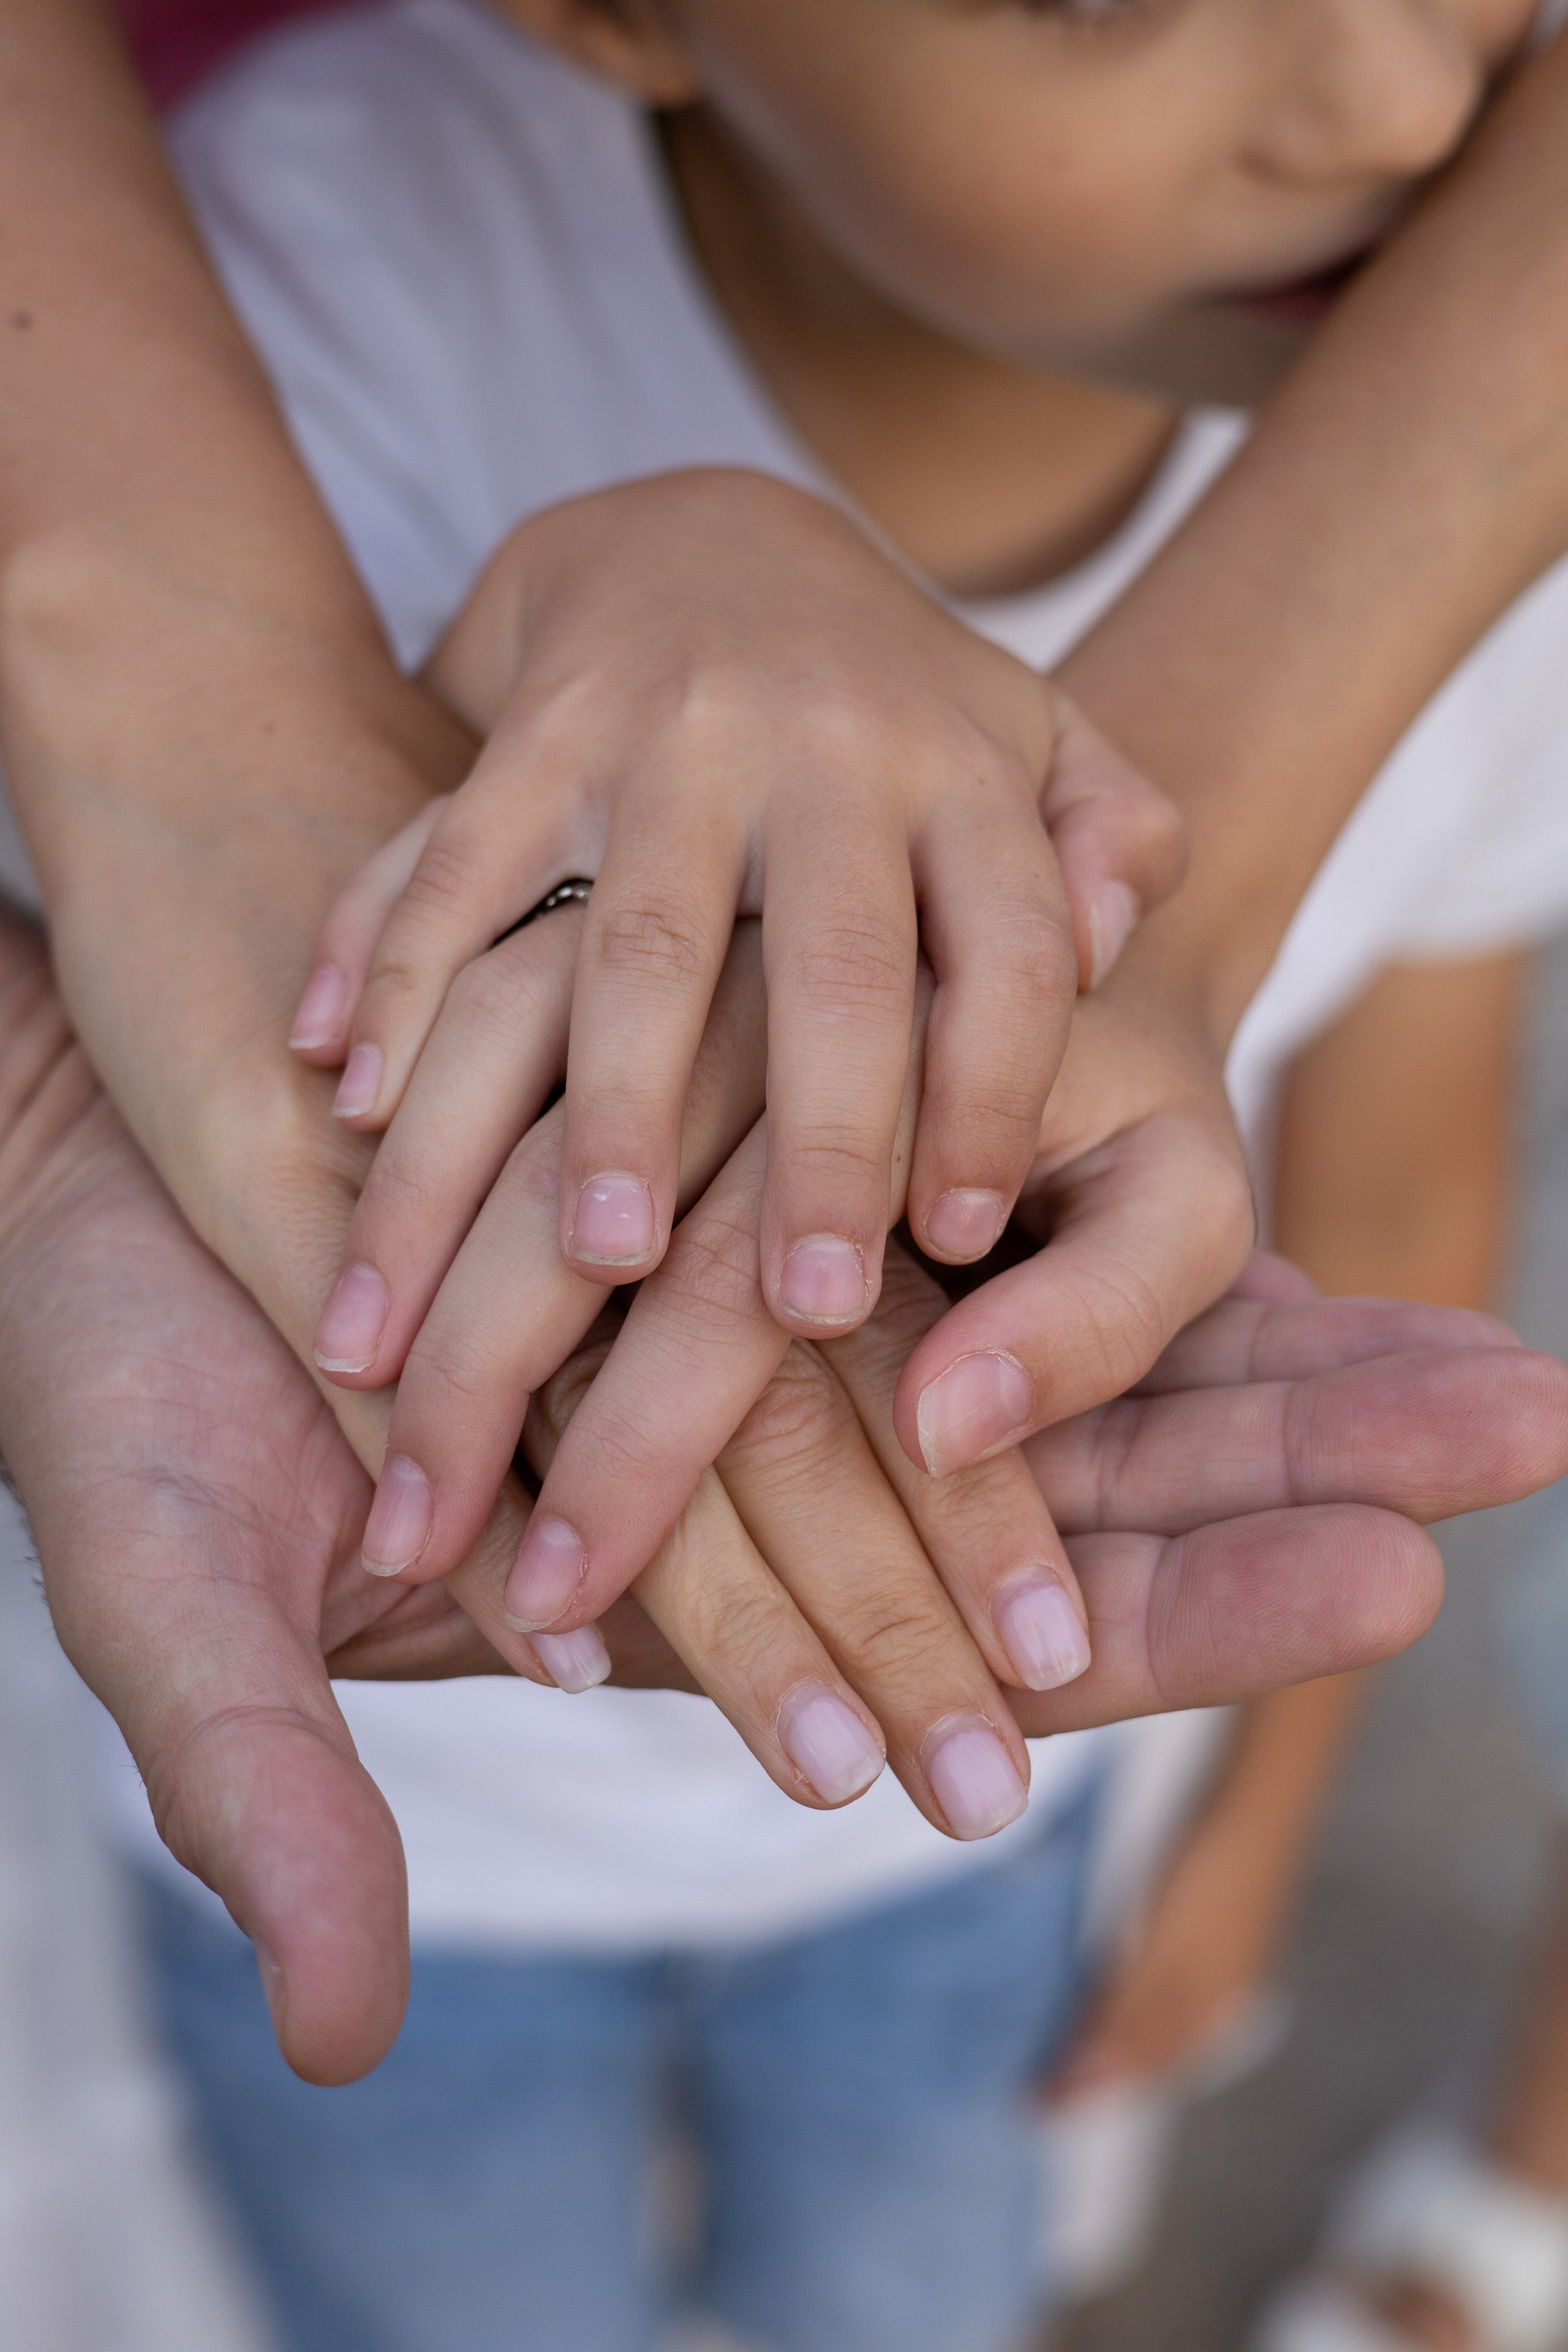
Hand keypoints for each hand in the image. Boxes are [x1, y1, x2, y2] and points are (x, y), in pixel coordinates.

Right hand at [5, 945, 1558, 2091]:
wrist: (96, 1164)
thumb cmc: (111, 1378)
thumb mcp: (172, 1580)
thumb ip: (269, 1794)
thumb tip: (349, 2030)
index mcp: (669, 1588)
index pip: (965, 1634)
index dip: (1172, 1625)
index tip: (1382, 1596)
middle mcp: (753, 1455)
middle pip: (1076, 1486)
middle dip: (1301, 1478)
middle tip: (1532, 1433)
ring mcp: (769, 1300)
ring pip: (1066, 1341)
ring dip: (1275, 1346)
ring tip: (1499, 1353)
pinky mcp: (752, 1154)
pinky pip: (968, 1187)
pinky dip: (1115, 1192)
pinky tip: (1283, 1173)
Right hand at [296, 470, 1182, 1331]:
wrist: (699, 531)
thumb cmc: (888, 702)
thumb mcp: (1035, 742)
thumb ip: (1112, 834)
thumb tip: (1110, 942)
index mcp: (959, 769)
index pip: (1006, 946)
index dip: (992, 1094)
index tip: (963, 1239)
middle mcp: (823, 743)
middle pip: (833, 963)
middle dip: (822, 1140)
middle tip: (805, 1307)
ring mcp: (667, 731)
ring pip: (642, 939)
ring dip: (618, 1106)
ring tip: (600, 1259)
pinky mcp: (533, 734)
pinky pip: (457, 867)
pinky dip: (401, 980)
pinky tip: (363, 1101)